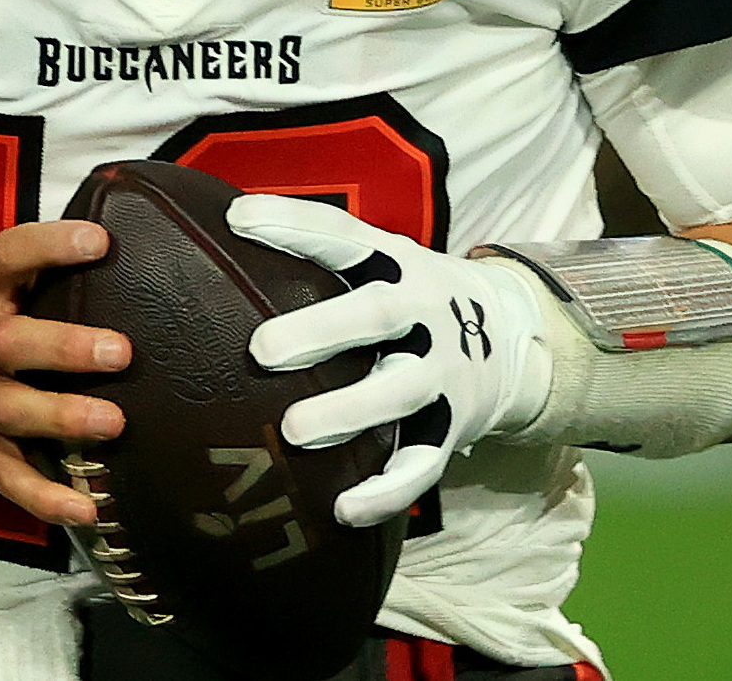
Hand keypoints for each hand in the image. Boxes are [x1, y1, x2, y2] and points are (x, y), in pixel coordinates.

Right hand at [0, 219, 130, 526]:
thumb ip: (35, 270)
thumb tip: (120, 251)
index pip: (7, 257)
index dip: (50, 247)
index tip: (98, 241)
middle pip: (7, 345)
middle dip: (64, 349)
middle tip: (120, 352)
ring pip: (9, 412)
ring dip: (61, 419)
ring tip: (114, 423)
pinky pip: (7, 476)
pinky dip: (45, 498)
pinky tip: (87, 508)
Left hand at [231, 195, 552, 527]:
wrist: (511, 336)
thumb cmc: (409, 299)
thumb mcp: (380, 262)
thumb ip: (316, 255)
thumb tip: (221, 227)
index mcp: (396, 265)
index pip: (344, 236)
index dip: (293, 225)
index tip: (237, 220)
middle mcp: (424, 314)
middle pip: (378, 315)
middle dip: (322, 329)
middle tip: (262, 350)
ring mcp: (442, 372)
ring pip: (400, 392)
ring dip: (348, 412)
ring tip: (293, 432)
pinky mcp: (451, 428)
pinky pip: (421, 464)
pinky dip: (386, 491)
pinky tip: (342, 510)